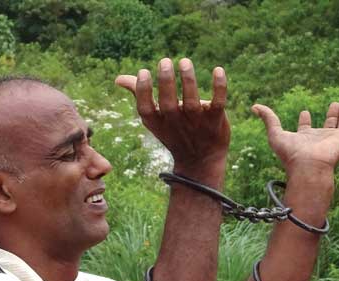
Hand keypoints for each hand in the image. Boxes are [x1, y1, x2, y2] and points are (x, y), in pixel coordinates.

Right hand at [115, 57, 229, 183]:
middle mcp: (176, 124)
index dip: (143, 91)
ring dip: (188, 81)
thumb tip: (118, 79)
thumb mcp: (155, 119)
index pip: (146, 109)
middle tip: (165, 61)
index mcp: (158, 123)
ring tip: (184, 61)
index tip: (143, 71)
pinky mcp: (215, 121)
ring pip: (192, 103)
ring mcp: (196, 124)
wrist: (201, 161)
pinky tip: (218, 70)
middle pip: (169, 105)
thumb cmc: (175, 133)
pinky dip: (219, 88)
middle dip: (166, 83)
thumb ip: (140, 96)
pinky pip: (218, 103)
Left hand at [253, 101, 338, 180]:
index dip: (304, 120)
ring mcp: (334, 140)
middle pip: (327, 125)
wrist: (308, 166)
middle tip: (333, 103)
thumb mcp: (275, 133)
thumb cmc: (291, 154)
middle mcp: (320, 139)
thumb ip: (268, 119)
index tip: (303, 112)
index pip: (305, 129)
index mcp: (305, 139)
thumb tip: (254, 106)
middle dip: (330, 115)